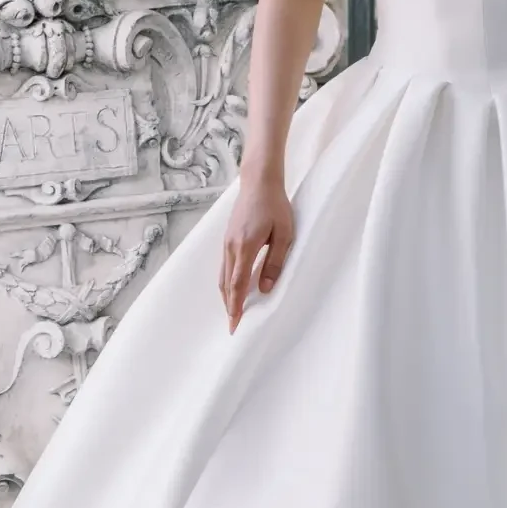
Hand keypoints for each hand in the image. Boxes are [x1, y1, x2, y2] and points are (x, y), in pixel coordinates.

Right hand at [220, 176, 293, 329]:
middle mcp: (231, 247)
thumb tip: (265, 288)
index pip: (237, 285)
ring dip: (226, 295)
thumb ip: (274, 262)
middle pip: (226, 284)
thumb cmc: (276, 206)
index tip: (235, 324)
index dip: (236, 307)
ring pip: (222, 276)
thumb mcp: (284, 234)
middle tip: (233, 325)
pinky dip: (226, 281)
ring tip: (233, 311)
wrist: (259, 182)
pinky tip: (233, 287)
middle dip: (229, 306)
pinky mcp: (227, 237)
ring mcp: (226, 242)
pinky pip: (223, 265)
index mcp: (245, 247)